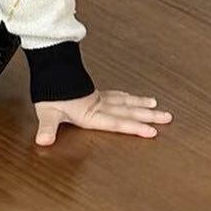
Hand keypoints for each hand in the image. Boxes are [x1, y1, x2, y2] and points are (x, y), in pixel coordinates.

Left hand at [34, 90, 171, 145]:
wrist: (49, 69)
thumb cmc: (49, 92)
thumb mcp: (47, 112)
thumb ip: (47, 127)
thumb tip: (43, 140)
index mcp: (91, 113)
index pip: (117, 122)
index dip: (134, 127)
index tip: (153, 131)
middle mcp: (99, 105)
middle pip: (127, 111)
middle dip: (148, 116)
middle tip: (168, 118)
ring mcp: (98, 98)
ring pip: (125, 101)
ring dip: (141, 105)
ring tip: (157, 107)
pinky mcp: (94, 92)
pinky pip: (116, 95)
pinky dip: (127, 97)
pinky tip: (133, 97)